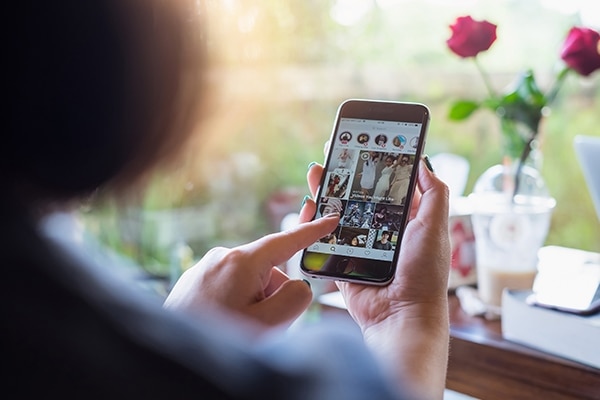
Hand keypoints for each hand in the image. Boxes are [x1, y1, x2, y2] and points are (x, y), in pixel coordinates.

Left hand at [164, 213, 339, 328]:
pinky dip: (235, 305)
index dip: (311, 231)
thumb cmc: (217, 339)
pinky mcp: (194, 281)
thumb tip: (297, 285)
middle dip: (272, 298)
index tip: (330, 219)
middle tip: (258, 326)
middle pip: (269, 273)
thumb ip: (296, 298)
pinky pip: (229, 288)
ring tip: (235, 328)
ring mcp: (205, 268)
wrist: (170, 354)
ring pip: (249, 283)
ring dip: (252, 304)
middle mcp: (221, 257)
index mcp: (241, 261)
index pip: (285, 241)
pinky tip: (222, 325)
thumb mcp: (269, 323)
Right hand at [302, 157, 450, 398]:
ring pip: (339, 211)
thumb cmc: (423, 275)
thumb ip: (434, 194)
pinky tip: (308, 204)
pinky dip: (315, 220)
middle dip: (347, 172)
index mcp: (407, 219)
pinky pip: (325, 236)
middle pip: (360, 193)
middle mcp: (383, 229)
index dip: (378, 163)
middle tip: (334, 150)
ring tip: (316, 170)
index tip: (365, 142)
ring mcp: (361, 243)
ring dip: (327, 190)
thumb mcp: (435, 227)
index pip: (390, 184)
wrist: (400, 316)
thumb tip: (424, 162)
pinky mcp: (343, 258)